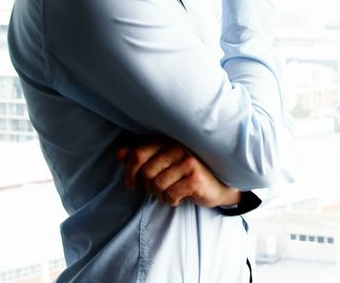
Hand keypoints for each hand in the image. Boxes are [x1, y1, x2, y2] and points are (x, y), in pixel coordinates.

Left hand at [117, 140, 240, 207]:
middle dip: (149, 187)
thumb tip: (119, 154)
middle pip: (146, 172)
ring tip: (171, 193)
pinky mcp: (194, 177)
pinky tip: (181, 197)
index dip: (130, 172)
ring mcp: (188, 161)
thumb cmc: (188, 173)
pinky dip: (172, 200)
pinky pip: (170, 194)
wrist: (220, 185)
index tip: (131, 184)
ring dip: (161, 196)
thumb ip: (142, 156)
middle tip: (160, 190)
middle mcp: (179, 147)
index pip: (139, 153)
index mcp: (169, 140)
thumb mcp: (164, 163)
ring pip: (157, 185)